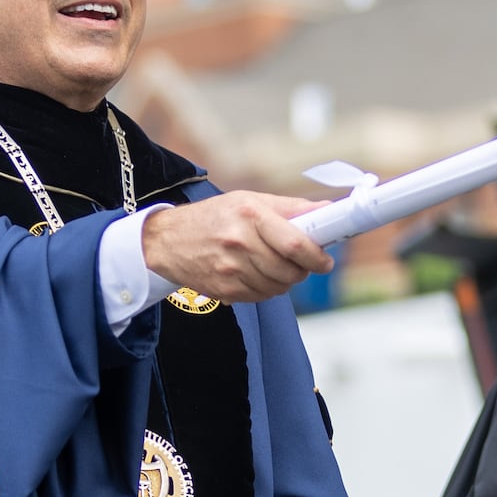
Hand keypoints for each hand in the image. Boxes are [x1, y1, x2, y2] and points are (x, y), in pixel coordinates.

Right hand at [141, 192, 332, 302]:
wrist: (168, 240)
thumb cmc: (214, 216)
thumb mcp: (250, 201)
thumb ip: (291, 208)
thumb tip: (328, 210)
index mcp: (249, 215)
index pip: (295, 243)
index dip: (317, 256)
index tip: (325, 260)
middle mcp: (239, 242)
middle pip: (289, 270)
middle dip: (303, 270)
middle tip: (303, 262)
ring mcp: (230, 269)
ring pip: (278, 287)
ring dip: (285, 280)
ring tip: (277, 266)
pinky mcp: (225, 289)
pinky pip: (261, 296)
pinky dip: (267, 288)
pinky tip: (257, 274)